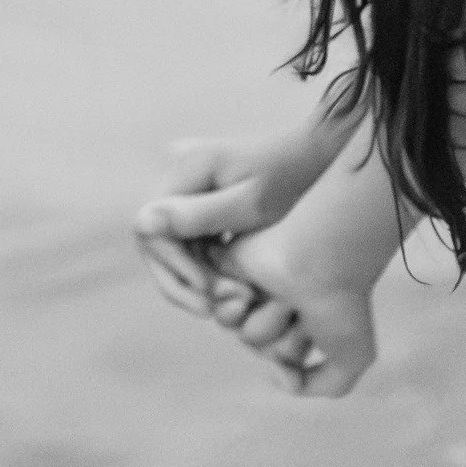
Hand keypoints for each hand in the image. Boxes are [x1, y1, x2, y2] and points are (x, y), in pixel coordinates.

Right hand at [134, 112, 357, 315]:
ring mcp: (190, 194)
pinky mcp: (205, 209)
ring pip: (175, 253)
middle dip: (186, 282)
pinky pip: (193, 249)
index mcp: (184, 170)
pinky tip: (239, 293)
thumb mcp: (252, 203)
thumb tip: (140, 223)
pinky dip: (210, 273)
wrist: (325, 156)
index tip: (208, 291)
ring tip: (238, 304)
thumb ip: (199, 216)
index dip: (175, 267)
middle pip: (159, 246)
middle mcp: (179, 180)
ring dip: (199, 283)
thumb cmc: (295, 176)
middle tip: (220, 310)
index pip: (152, 231)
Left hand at [206, 224, 379, 398]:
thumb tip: (281, 377)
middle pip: (257, 345)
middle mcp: (278, 301)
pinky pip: (214, 303)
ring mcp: (254, 284)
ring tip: (282, 295)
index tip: (313, 331)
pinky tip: (253, 288)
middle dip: (276, 336)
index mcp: (302, 319)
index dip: (290, 358)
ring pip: (236, 328)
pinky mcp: (229, 267)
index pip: (278, 360)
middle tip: (300, 308)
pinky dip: (232, 301)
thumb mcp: (353, 358)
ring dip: (261, 318)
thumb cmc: (342, 303)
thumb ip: (325, 385)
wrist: (324, 260)